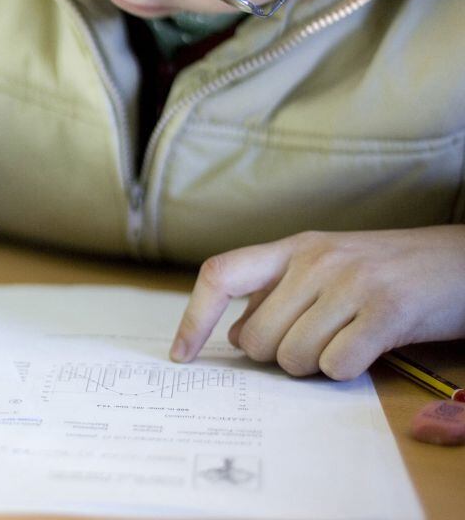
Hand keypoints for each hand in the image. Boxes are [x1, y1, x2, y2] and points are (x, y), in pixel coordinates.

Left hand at [170, 227, 464, 379]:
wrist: (463, 262)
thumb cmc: (389, 271)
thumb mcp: (327, 266)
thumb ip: (278, 292)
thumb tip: (231, 333)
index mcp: (294, 247)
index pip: (220, 275)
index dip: (193, 319)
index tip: (181, 354)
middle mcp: (316, 259)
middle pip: (254, 338)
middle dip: (276, 358)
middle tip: (314, 343)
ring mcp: (351, 282)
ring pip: (292, 357)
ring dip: (313, 367)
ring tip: (344, 342)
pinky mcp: (386, 311)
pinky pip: (336, 365)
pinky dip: (346, 370)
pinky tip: (366, 350)